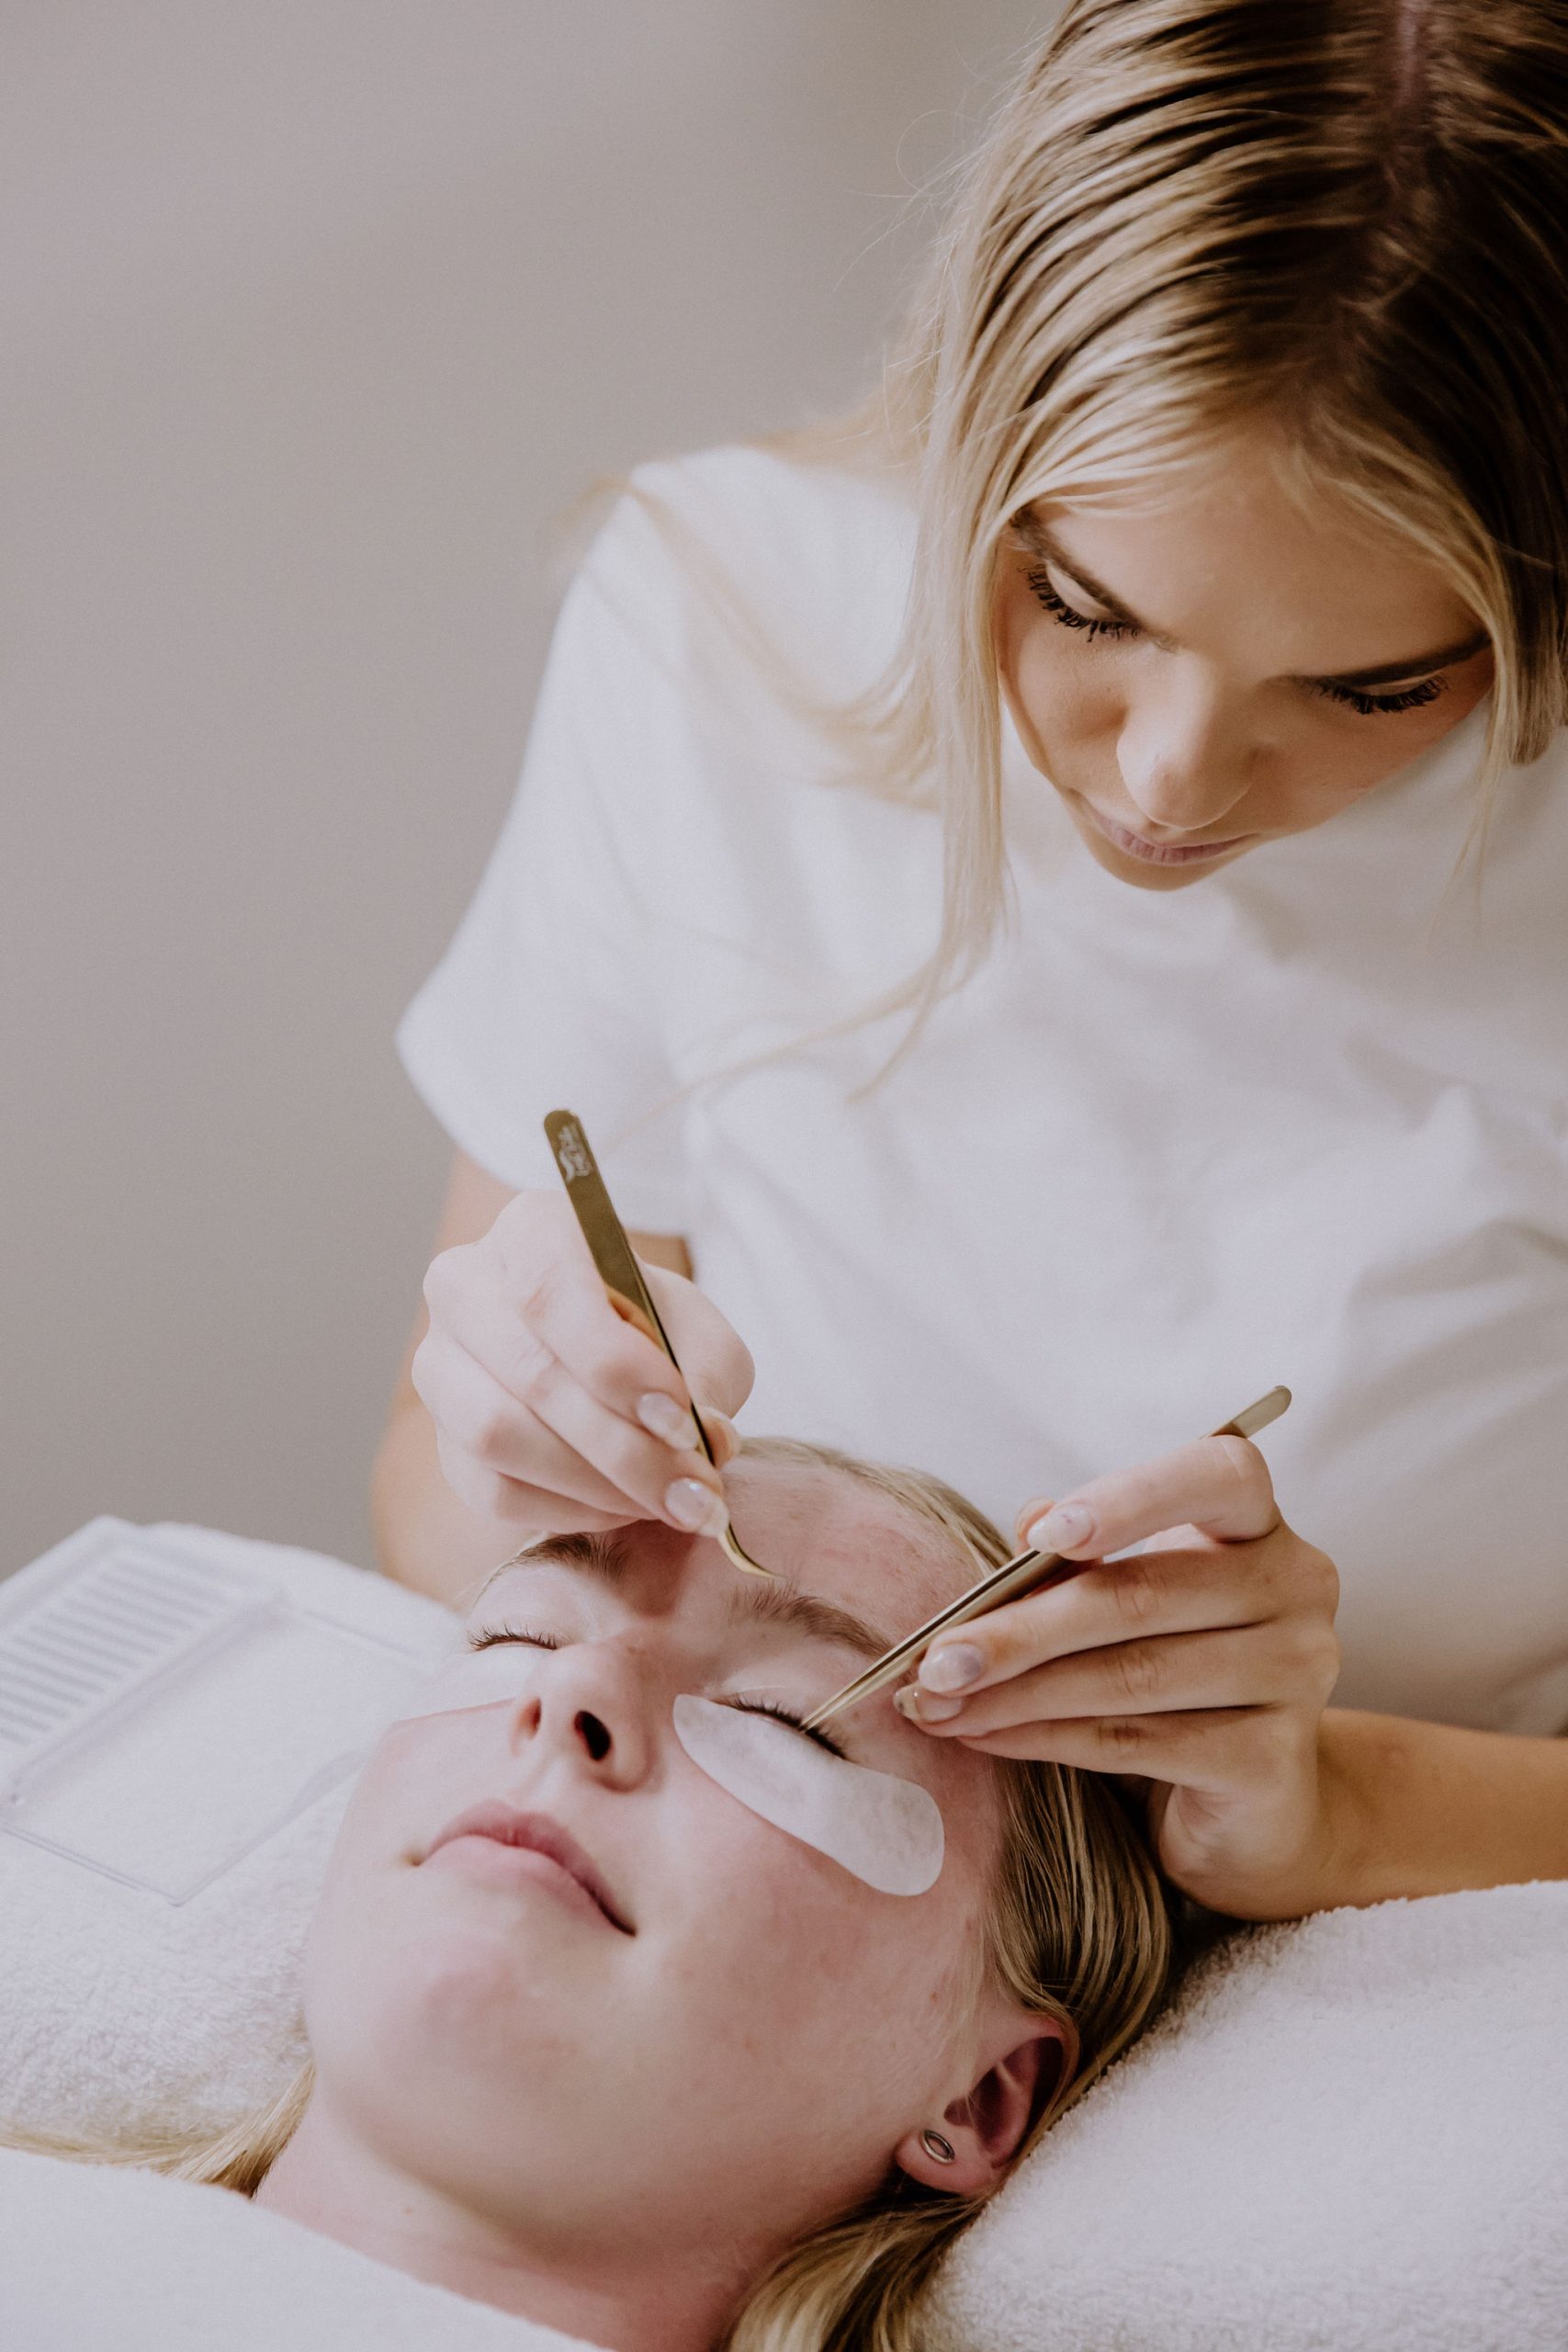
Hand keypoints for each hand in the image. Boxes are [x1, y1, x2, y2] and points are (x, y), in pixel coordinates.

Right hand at [411, 1189, 753, 1538]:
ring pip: (496, 1435)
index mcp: (532, 1230)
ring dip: (595, 1483)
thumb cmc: (657, 1336)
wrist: (613, 1372)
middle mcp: (465, 1287)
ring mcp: (440, 1366)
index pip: (549, 1289)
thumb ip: (709, 1378)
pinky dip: (569, 1509)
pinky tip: (623, 1505)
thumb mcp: (704, 1338)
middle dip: (622, 1446)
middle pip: (527, 1373)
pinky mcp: (443, 1440)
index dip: (614, 1363)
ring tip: (668, 1501)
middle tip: (695, 1488)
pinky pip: (492, 1488)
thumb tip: (705, 1436)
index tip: (679, 1418)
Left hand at [896, 1436, 1342, 1918]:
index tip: (1042, 1536)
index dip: (1131, 1499)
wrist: (1253, 1800)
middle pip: (1143, 1595)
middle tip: (934, 1657)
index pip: (1220, 1473)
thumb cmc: (1172, 1669)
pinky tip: (987, 1735)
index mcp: (1259, 1526)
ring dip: (1016, 1692)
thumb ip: (1080, 1554)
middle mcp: (1297, 1588)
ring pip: (1130, 1676)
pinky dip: (1046, 1737)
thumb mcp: (1127, 1598)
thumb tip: (1027, 1523)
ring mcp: (1298, 1675)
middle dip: (1020, 1629)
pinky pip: (1137, 1743)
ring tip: (937, 1702)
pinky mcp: (1275, 1760)